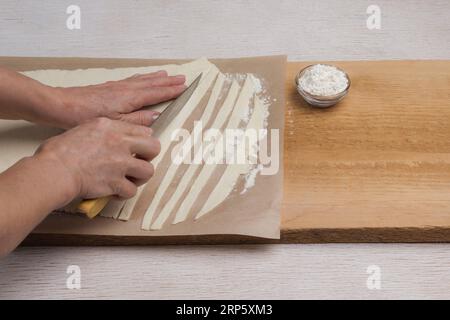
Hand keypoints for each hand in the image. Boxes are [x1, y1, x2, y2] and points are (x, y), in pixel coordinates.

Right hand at [33, 117, 159, 199]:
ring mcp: (120, 163)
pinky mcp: (116, 182)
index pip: (144, 130)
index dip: (142, 142)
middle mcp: (119, 142)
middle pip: (154, 147)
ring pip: (148, 171)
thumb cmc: (59, 152)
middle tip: (137, 163)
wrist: (54, 171)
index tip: (136, 149)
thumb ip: (103, 132)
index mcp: (110, 126)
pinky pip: (132, 190)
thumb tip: (111, 139)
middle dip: (149, 157)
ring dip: (140, 178)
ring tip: (129, 179)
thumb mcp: (83, 129)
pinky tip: (115, 192)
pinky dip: (124, 194)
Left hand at [54, 70, 185, 127]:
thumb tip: (156, 115)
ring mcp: (117, 86)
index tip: (184, 87)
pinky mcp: (109, 87)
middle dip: (168, 81)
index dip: (171, 90)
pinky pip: (132, 79)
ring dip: (156, 77)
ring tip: (167, 74)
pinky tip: (142, 78)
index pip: (156, 93)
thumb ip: (137, 120)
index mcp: (130, 98)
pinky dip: (142, 77)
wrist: (62, 105)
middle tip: (182, 78)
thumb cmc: (87, 116)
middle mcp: (126, 89)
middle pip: (152, 83)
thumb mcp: (115, 123)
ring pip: (142, 79)